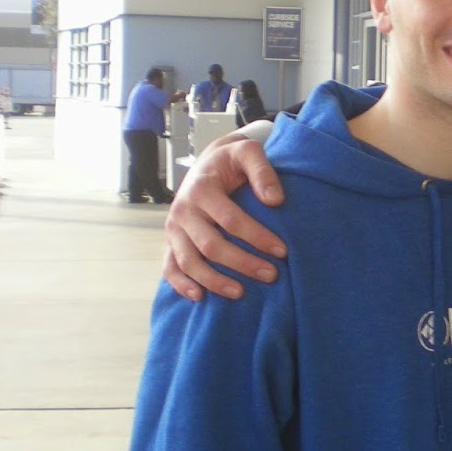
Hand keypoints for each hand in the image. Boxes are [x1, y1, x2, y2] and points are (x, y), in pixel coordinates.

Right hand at [161, 133, 286, 300]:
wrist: (207, 164)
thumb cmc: (231, 162)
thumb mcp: (248, 152)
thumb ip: (263, 171)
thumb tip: (276, 200)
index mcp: (201, 188)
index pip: (230, 220)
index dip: (257, 237)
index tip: (282, 251)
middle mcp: (182, 210)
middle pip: (211, 245)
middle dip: (242, 263)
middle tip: (271, 275)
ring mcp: (173, 228)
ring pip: (189, 262)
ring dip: (214, 281)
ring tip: (241, 293)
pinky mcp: (170, 241)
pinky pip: (170, 267)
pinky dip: (181, 285)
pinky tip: (200, 297)